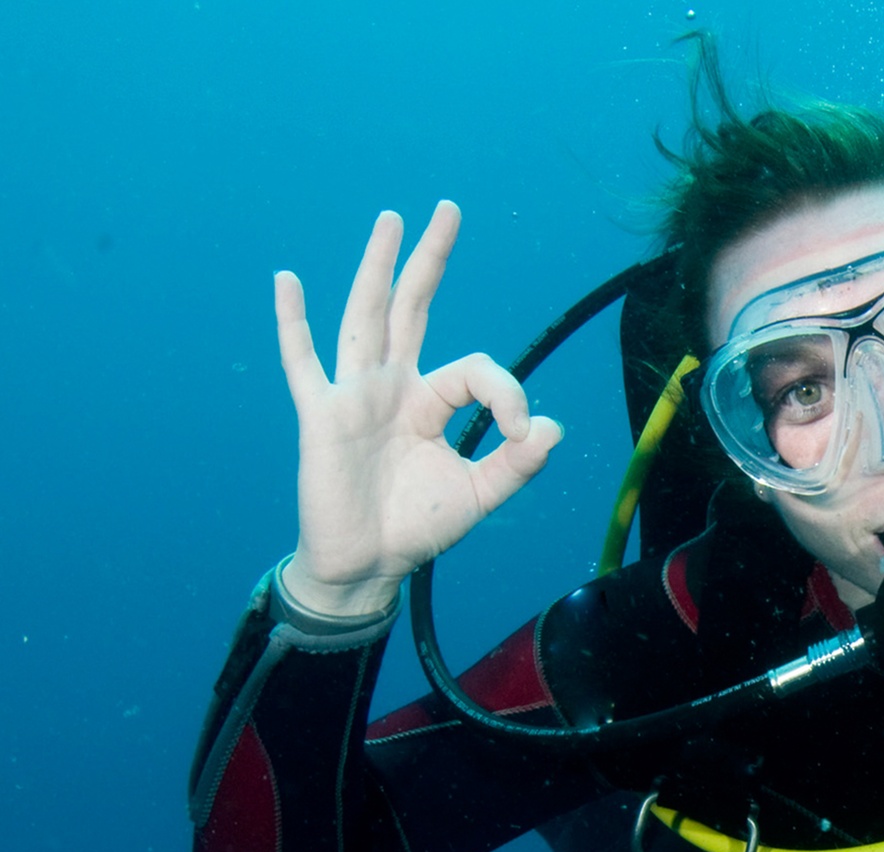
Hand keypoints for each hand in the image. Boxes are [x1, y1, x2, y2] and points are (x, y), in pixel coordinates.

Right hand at [275, 201, 562, 615]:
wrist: (368, 566)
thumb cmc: (418, 526)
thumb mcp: (481, 495)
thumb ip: (517, 463)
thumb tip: (553, 428)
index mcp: (431, 402)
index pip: (475, 370)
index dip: (507, 393)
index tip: (523, 432)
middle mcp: (393, 387)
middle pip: (413, 308)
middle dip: (430, 260)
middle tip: (447, 209)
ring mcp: (355, 396)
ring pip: (367, 318)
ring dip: (378, 267)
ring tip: (390, 219)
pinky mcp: (322, 417)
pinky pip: (303, 363)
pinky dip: (293, 323)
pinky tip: (286, 281)